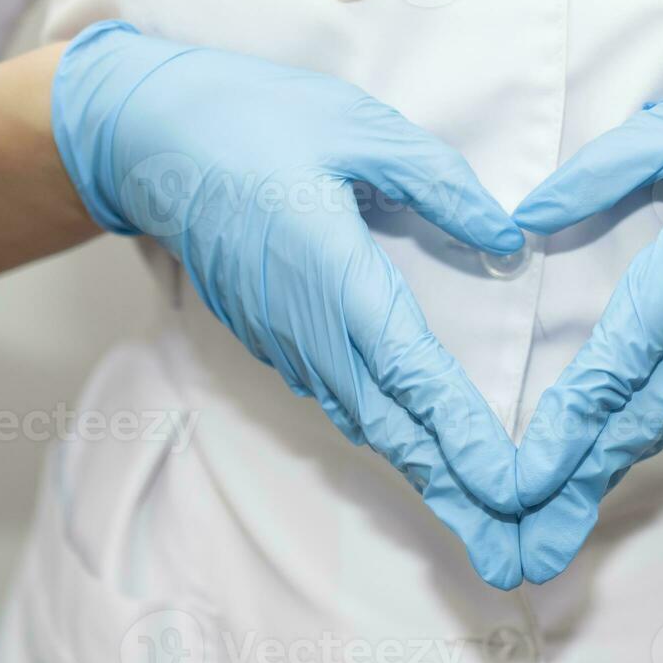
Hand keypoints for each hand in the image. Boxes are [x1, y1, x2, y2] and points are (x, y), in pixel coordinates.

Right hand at [52, 21, 523, 586]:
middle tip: (512, 541)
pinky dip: (388, 437)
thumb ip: (440, 184)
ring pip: (366, 421)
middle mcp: (310, 327)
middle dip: (455, 486)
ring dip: (425, 470)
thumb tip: (508, 238)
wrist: (150, 139)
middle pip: (392, 424)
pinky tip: (421, 452)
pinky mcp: (275, 340)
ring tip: (479, 515)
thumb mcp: (360, 128)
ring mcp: (287, 341)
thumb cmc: (258, 121)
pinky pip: (340, 401)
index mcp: (335, 276)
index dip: (462, 433)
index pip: (412, 372)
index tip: (505, 484)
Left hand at [510, 27, 662, 581]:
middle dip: (579, 481)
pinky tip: (625, 449)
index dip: (566, 431)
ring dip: (614, 463)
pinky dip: (659, 431)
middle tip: (531, 543)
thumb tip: (523, 216)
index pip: (614, 368)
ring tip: (564, 514)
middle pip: (638, 420)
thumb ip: (597, 175)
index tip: (524, 482)